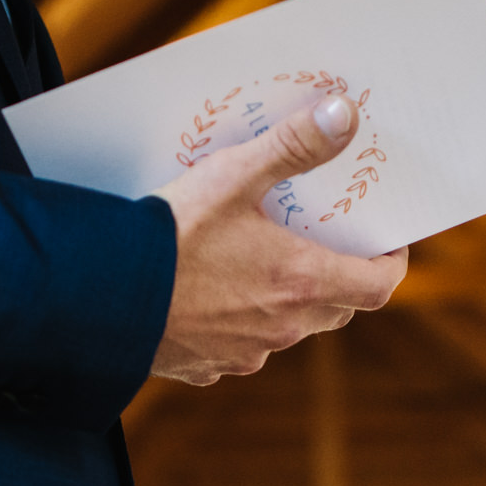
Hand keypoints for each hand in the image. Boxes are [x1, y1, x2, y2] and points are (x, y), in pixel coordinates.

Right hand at [151, 96, 408, 384]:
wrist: (95, 297)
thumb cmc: (168, 235)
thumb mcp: (232, 177)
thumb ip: (293, 147)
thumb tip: (346, 116)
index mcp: (301, 283)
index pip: (377, 287)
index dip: (389, 264)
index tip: (385, 241)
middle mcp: (281, 329)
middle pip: (335, 309)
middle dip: (337, 277)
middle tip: (322, 241)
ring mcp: (243, 354)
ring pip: (286, 330)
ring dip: (285, 301)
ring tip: (261, 261)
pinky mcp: (204, 368)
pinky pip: (238, 347)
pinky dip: (237, 322)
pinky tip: (209, 294)